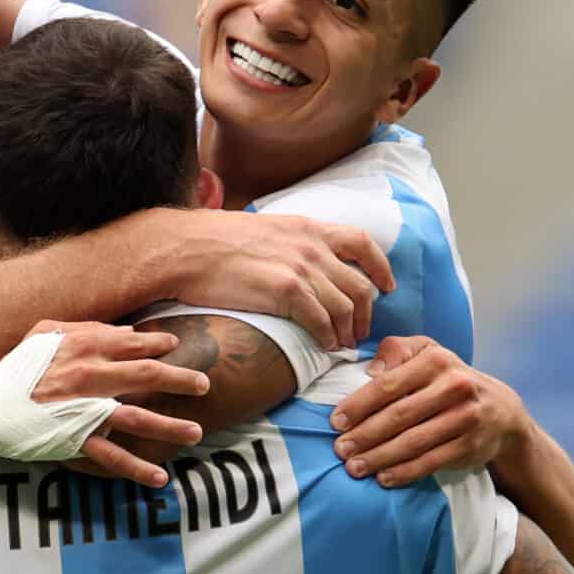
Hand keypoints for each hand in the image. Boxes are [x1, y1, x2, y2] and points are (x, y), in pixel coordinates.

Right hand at [27, 321, 209, 486]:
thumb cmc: (16, 367)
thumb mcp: (44, 333)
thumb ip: (84, 328)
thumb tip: (124, 331)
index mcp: (84, 346)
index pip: (135, 342)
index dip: (160, 344)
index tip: (175, 347)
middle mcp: (91, 376)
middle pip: (148, 375)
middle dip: (181, 379)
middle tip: (203, 385)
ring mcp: (85, 409)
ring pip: (138, 416)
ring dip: (171, 425)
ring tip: (196, 432)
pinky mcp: (76, 439)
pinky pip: (112, 456)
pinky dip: (138, 468)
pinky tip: (160, 478)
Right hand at [155, 209, 392, 350]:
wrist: (186, 249)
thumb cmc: (214, 240)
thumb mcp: (264, 228)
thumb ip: (290, 242)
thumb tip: (299, 259)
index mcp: (307, 228)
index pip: (362, 243)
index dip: (381, 268)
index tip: (387, 286)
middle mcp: (311, 247)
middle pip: (359, 285)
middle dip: (366, 313)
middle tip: (360, 332)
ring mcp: (301, 269)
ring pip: (345, 307)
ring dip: (348, 331)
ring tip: (342, 345)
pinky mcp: (286, 292)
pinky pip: (322, 322)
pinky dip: (329, 338)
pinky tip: (325, 346)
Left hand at [329, 336, 527, 486]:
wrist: (501, 410)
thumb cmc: (448, 378)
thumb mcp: (426, 352)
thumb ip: (396, 351)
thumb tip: (370, 370)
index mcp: (436, 360)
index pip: (388, 384)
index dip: (359, 405)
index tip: (336, 422)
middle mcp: (454, 387)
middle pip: (399, 416)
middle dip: (365, 435)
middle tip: (340, 449)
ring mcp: (465, 418)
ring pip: (413, 442)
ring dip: (379, 457)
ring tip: (354, 467)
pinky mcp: (470, 446)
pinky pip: (431, 462)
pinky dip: (405, 472)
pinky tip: (383, 478)